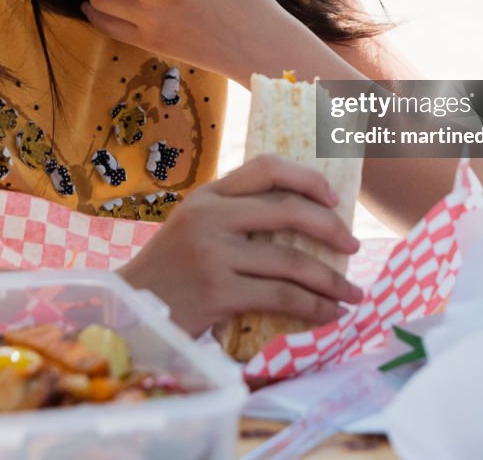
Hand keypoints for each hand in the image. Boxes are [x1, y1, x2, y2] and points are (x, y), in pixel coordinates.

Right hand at [118, 155, 363, 335]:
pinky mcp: (218, 292)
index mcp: (208, 194)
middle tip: (353, 245)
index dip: (306, 178)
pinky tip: (330, 314)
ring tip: (353, 293)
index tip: (333, 198)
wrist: (129, 311)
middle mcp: (211, 216)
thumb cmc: (170, 270)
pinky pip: (281, 297)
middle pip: (288, 210)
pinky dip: (314, 307)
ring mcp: (214, 253)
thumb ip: (234, 214)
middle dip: (330, 228)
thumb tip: (303, 215)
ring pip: (291, 260)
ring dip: (331, 279)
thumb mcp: (194, 225)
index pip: (266, 167)